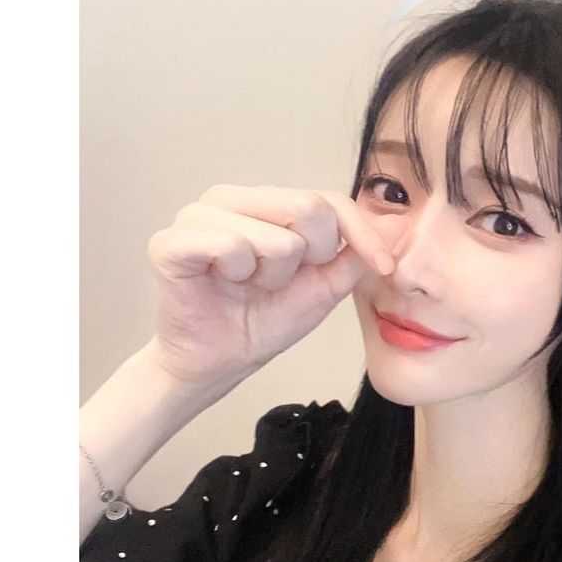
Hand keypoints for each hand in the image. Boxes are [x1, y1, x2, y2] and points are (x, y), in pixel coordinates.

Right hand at [145, 183, 391, 387]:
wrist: (218, 364)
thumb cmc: (263, 321)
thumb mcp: (323, 287)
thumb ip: (353, 255)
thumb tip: (391, 229)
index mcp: (265, 202)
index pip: (327, 198)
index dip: (362, 232)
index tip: (384, 267)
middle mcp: (231, 198)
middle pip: (306, 207)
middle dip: (310, 258)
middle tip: (280, 283)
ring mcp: (198, 215)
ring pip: (273, 234)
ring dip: (272, 274)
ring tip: (249, 286)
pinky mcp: (171, 242)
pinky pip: (230, 244)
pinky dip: (238, 272)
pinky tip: (224, 282)